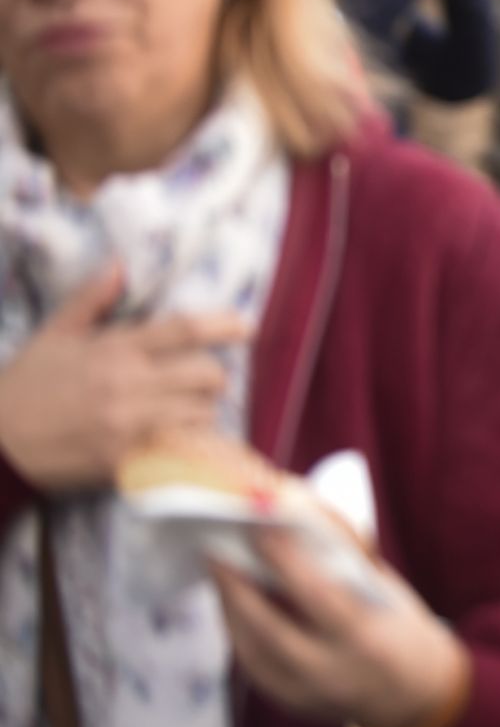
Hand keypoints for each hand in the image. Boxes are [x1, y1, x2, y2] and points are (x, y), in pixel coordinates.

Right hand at [0, 267, 248, 493]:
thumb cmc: (25, 387)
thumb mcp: (53, 336)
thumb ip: (91, 300)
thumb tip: (120, 265)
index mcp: (114, 349)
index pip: (183, 330)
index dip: (222, 325)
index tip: (246, 326)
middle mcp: (129, 384)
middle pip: (206, 374)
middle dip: (212, 377)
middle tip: (201, 381)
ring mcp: (130, 425)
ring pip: (201, 414)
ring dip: (201, 412)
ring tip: (184, 413)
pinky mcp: (128, 461)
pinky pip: (181, 452)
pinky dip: (190, 447)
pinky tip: (183, 444)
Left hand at [213, 527, 469, 726]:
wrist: (414, 697)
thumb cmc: (401, 628)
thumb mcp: (385, 590)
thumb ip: (343, 559)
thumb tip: (298, 516)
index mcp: (367, 638)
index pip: (317, 594)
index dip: (285, 559)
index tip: (259, 524)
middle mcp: (332, 671)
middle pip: (269, 626)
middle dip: (236, 583)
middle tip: (215, 545)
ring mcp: (306, 694)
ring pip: (249, 647)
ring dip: (228, 603)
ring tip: (218, 566)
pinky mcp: (287, 703)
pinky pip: (251, 662)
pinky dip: (237, 627)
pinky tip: (232, 601)